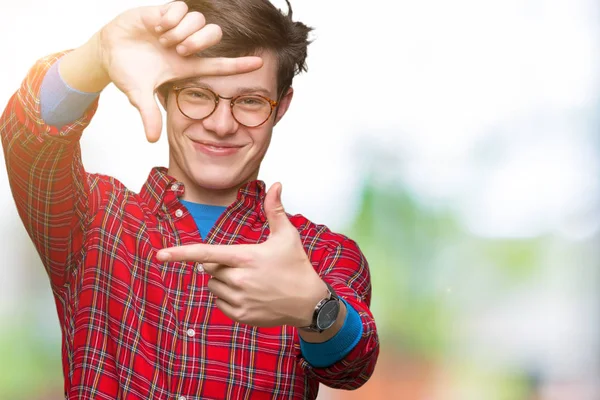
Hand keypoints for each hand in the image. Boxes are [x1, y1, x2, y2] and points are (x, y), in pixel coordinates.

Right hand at [95, 1, 262, 141]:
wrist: (107, 51)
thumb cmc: (127, 72)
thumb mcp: (138, 94)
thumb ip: (148, 114)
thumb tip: (152, 140)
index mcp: (186, 66)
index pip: (219, 65)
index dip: (239, 65)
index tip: (259, 63)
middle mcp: (186, 45)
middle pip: (214, 35)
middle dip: (199, 41)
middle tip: (178, 50)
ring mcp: (177, 28)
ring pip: (199, 19)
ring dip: (181, 30)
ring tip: (162, 39)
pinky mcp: (164, 12)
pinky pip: (180, 7)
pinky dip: (170, 17)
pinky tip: (156, 26)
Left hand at [156, 183, 327, 327]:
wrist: (308, 302)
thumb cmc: (297, 266)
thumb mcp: (287, 236)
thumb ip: (275, 210)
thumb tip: (276, 184)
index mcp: (246, 257)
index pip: (207, 254)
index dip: (181, 253)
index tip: (160, 255)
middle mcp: (239, 280)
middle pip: (210, 268)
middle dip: (221, 264)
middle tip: (245, 264)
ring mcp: (239, 300)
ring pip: (213, 285)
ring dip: (223, 281)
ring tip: (250, 280)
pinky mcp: (240, 315)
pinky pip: (219, 303)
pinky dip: (228, 297)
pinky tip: (250, 294)